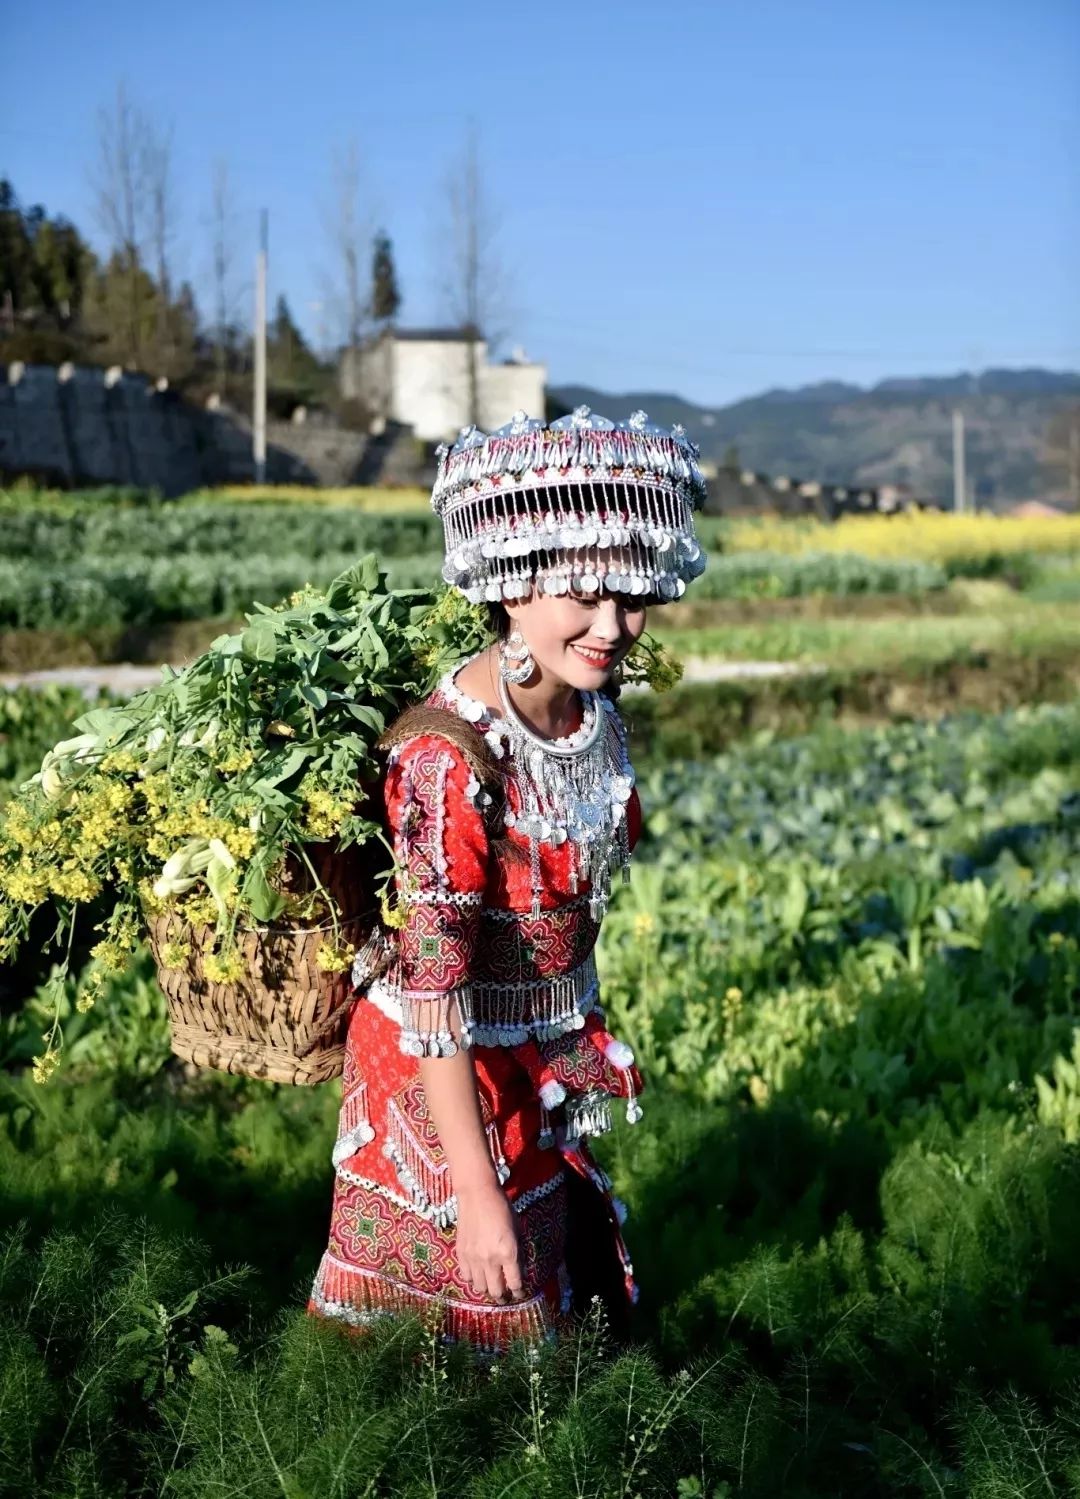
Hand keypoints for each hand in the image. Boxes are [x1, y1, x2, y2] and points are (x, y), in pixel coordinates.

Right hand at [455, 1178, 525, 1303]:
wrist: (477, 1194)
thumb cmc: (502, 1208)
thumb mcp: (517, 1229)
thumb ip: (518, 1252)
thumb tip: (520, 1271)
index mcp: (508, 1253)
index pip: (515, 1283)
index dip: (519, 1292)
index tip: (520, 1293)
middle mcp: (490, 1260)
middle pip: (496, 1291)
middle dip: (503, 1297)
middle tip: (506, 1296)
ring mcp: (473, 1258)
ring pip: (480, 1288)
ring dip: (487, 1290)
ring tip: (491, 1287)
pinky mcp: (461, 1254)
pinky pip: (466, 1277)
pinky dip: (473, 1280)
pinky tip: (478, 1275)